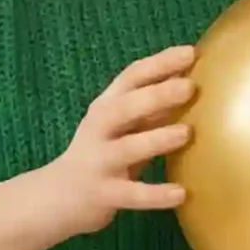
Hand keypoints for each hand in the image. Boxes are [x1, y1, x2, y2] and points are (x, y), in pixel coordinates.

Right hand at [30, 46, 196, 239]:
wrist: (56, 197)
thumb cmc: (103, 153)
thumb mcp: (122, 126)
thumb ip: (151, 107)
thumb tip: (193, 79)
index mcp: (107, 107)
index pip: (131, 77)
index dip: (159, 63)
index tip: (190, 52)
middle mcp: (99, 129)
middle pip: (124, 107)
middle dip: (155, 95)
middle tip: (189, 87)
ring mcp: (99, 162)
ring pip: (127, 148)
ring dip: (155, 139)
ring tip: (186, 133)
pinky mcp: (103, 194)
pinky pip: (132, 195)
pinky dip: (155, 194)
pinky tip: (181, 194)